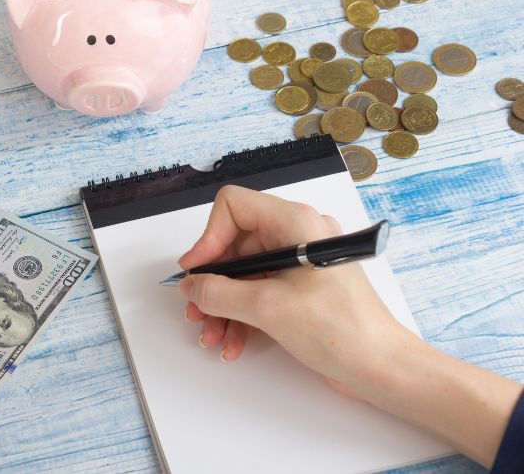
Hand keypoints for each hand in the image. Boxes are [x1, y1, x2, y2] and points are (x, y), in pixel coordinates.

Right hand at [177, 185, 522, 466]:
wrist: (381, 367)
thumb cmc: (344, 329)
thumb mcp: (267, 307)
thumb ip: (219, 292)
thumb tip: (193, 285)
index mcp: (296, 222)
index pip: (234, 208)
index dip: (208, 237)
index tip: (196, 269)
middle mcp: (299, 236)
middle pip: (236, 245)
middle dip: (213, 281)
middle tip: (196, 307)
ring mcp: (301, 263)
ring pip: (245, 274)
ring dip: (223, 305)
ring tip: (213, 334)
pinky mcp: (303, 289)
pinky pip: (260, 292)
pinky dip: (242, 315)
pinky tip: (234, 342)